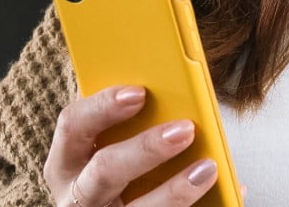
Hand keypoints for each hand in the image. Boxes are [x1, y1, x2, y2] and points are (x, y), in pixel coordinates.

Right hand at [42, 85, 219, 206]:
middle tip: (184, 130)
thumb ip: (123, 126)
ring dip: (174, 190)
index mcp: (66, 162)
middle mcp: (76, 196)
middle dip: (146, 148)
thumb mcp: (106, 150)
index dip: (103, 106)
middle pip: (105, 170)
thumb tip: (171, 92)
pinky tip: (221, 193)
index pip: (72, 126)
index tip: (139, 92)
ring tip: (208, 168)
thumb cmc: (115, 175)